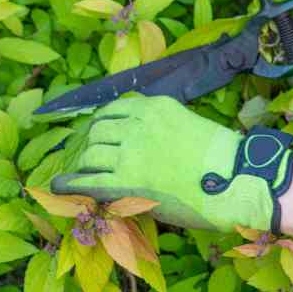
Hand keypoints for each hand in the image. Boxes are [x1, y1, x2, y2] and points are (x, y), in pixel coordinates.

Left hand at [50, 95, 292, 233]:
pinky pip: (86, 181)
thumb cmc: (219, 156)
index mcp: (156, 106)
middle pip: (98, 130)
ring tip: (78, 172)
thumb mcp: (188, 124)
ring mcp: (130, 153)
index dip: (101, 122)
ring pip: (90, 154)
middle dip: (91, 143)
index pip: (114, 108)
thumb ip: (160, 125)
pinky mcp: (125, 183)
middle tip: (89, 155)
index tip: (97, 132)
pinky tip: (60, 185)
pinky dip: (69, 184)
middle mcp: (138, 124)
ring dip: (84, 164)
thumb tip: (139, 139)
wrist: (232, 179)